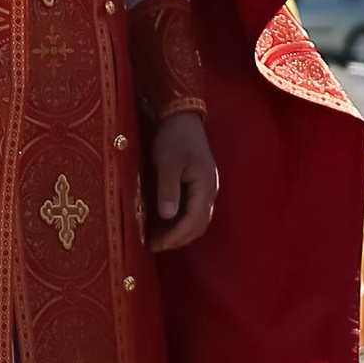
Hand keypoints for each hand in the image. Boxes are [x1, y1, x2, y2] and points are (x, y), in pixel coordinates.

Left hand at [145, 110, 218, 250]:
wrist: (181, 117)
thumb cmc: (174, 138)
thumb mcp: (168, 162)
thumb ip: (168, 189)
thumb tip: (167, 216)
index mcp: (205, 186)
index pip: (194, 221)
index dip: (175, 236)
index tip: (155, 244)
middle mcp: (209, 191)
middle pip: (199, 225)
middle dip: (177, 239)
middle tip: (154, 245)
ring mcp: (205, 189)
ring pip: (197, 220)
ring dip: (179, 232)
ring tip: (157, 238)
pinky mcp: (198, 186)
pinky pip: (193, 211)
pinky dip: (180, 222)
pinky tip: (163, 223)